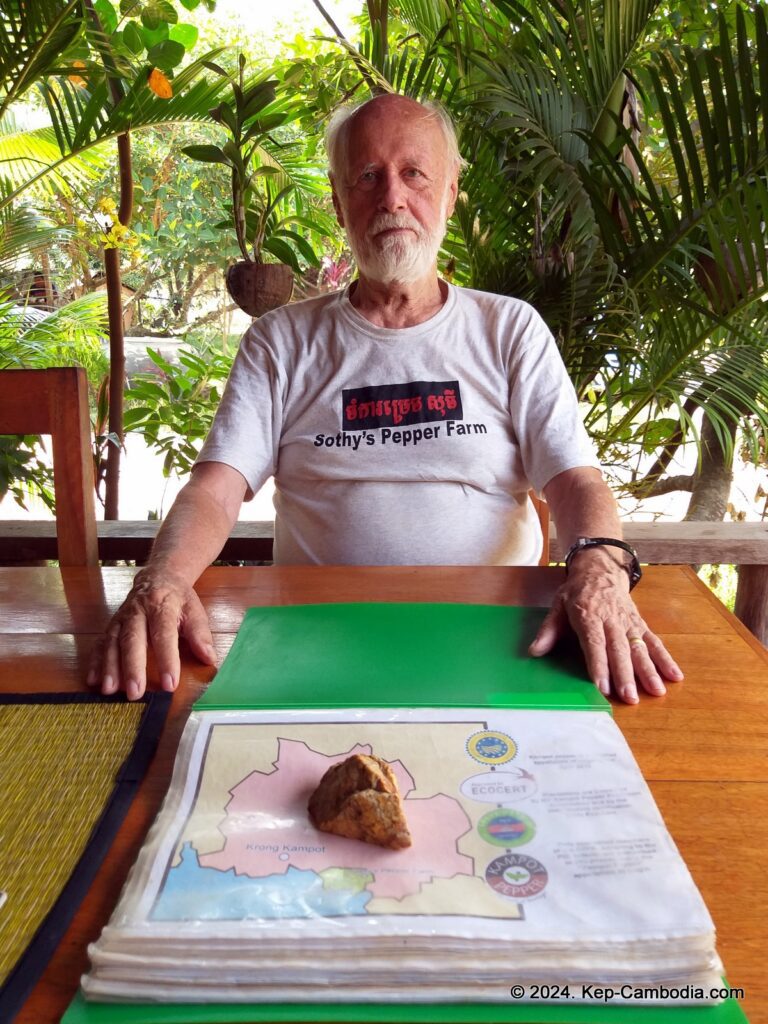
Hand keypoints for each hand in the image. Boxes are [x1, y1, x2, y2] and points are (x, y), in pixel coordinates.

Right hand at [87, 568, 216, 700]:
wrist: (158, 576)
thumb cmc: (178, 599)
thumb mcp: (194, 610)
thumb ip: (200, 634)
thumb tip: (209, 658)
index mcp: (162, 606)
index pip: (164, 634)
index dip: (167, 660)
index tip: (170, 684)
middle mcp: (138, 611)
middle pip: (132, 639)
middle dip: (132, 667)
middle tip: (135, 692)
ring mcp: (121, 618)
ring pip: (112, 642)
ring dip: (109, 667)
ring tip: (109, 690)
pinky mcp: (111, 624)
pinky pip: (101, 642)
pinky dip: (95, 661)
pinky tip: (92, 680)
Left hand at [528, 553, 683, 702]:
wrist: (600, 568)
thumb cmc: (576, 592)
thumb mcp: (558, 604)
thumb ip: (549, 629)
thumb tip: (535, 651)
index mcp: (589, 614)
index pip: (595, 642)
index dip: (598, 664)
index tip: (602, 686)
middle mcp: (611, 619)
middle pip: (619, 649)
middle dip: (625, 674)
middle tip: (629, 697)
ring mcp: (628, 622)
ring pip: (640, 647)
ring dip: (649, 670)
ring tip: (656, 691)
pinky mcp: (640, 624)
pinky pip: (654, 641)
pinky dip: (665, 659)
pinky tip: (675, 675)